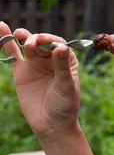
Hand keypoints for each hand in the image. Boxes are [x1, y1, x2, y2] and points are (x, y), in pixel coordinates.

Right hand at [0, 21, 80, 142]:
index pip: (58, 44)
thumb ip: (62, 67)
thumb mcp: (66, 86)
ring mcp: (35, 64)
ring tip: (19, 33)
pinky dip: (8, 43)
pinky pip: (13, 55)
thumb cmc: (65, 105)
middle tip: (31, 43)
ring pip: (28, 45)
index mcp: (66, 59)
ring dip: (24, 36)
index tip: (44, 42)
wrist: (51, 126)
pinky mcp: (21, 72)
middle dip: (37, 40)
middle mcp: (51, 58)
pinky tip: (2, 29)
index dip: (50, 40)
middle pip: (42, 42)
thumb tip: (61, 46)